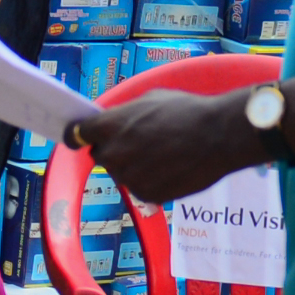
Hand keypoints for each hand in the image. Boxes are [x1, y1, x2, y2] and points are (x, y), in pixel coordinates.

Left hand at [75, 87, 269, 206]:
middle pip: (101, 156)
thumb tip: (114, 122)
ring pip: (123, 173)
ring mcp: (129, 177)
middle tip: (140, 143)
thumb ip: (124, 114)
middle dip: (114, 150)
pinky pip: (141, 188)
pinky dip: (151, 181)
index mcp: (110, 125)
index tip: (80, 137)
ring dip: (135, 166)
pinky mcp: (146, 195)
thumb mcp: (150, 99)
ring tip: (164, 154)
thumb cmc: (187, 112)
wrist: (218, 137)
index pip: (77, 134)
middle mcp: (114, 153)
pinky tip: (172, 168)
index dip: (79, 135)